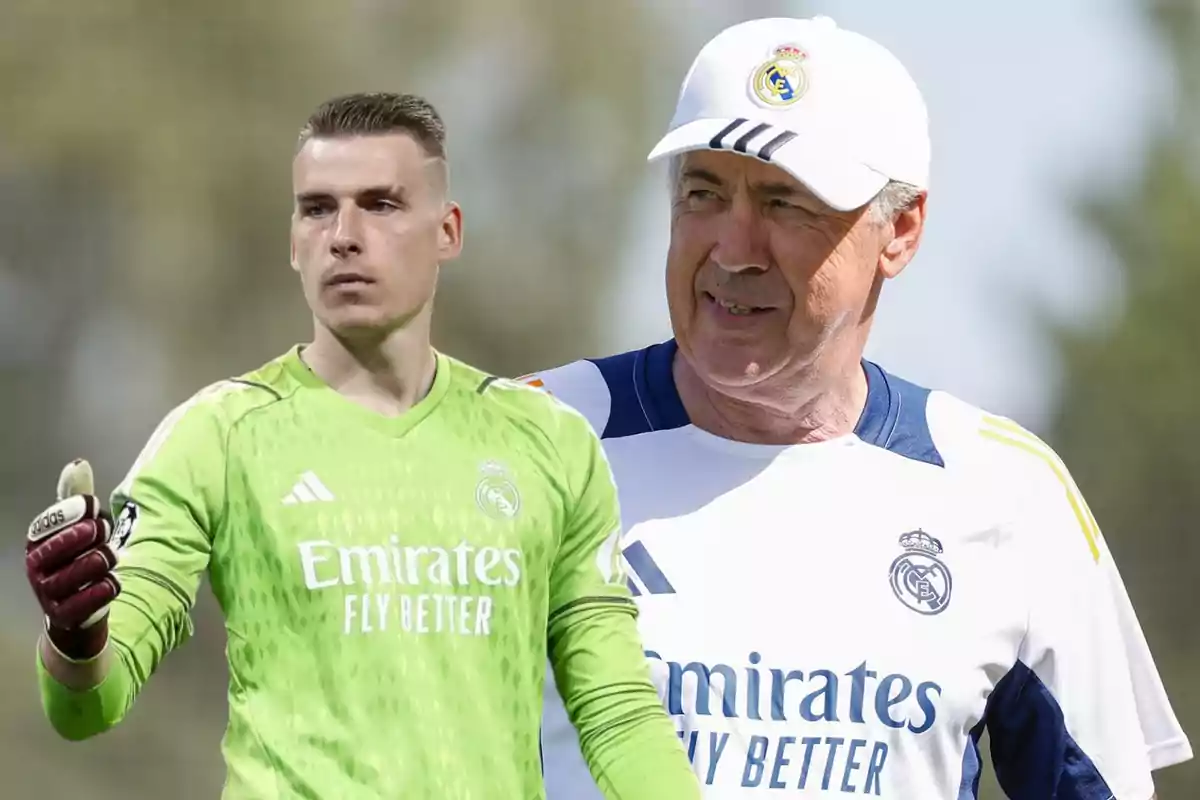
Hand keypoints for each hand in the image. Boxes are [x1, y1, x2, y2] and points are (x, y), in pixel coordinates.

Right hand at [25, 459, 120, 660]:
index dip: (75, 511)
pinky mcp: (66, 615)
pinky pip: (93, 597)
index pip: (52, 521)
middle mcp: (36, 568)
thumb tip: (78, 465)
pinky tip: (112, 580)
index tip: (93, 507)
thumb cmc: (74, 562)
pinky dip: (108, 586)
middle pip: (70, 543)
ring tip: (110, 556)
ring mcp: (48, 593)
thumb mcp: (73, 530)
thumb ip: (76, 499)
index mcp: (35, 543)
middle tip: (104, 532)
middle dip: (94, 533)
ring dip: (105, 558)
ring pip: (85, 568)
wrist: (74, 612)